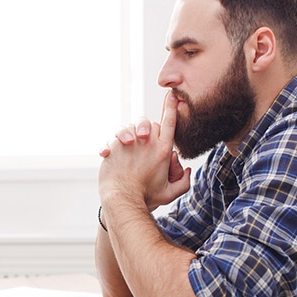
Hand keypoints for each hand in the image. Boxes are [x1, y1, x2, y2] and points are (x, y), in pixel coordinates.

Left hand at [99, 93, 190, 209]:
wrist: (122, 201)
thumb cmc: (146, 199)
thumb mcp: (169, 194)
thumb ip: (183, 182)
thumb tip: (186, 170)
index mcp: (163, 150)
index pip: (170, 122)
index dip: (171, 106)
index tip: (172, 95)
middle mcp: (147, 142)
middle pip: (152, 125)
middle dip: (150, 131)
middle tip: (147, 144)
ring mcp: (130, 142)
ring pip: (133, 127)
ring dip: (133, 134)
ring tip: (129, 146)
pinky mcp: (115, 146)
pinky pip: (116, 138)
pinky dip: (115, 144)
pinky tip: (111, 154)